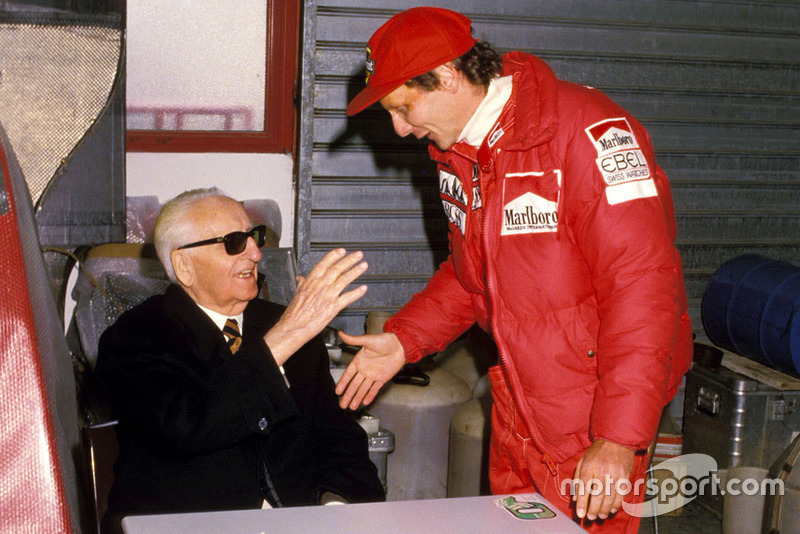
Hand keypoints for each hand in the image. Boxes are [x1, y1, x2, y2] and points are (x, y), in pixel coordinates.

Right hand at [264, 249, 367, 364]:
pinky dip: (357, 293)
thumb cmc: (294, 312)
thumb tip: (301, 278)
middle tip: (358, 255)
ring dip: (355, 272)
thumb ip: (302, 284)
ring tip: (363, 266)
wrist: (294, 327)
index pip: (324, 264)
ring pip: (344, 280)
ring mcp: (328, 296)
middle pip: (337, 269)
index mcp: (311, 281)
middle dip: (349, 260)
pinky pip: (347, 298)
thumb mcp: (297, 293)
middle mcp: (320, 286)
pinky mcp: (333, 307)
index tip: (342, 251)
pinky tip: (363, 288)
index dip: (334, 256)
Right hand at [335, 331, 405, 409]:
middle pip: (354, 385)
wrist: (401, 345)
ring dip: (357, 398)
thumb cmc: (385, 340)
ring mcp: (373, 375)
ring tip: (351, 407)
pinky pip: (375, 389)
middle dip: (348, 395)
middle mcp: (365, 369)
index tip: (337, 392)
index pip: (348, 374)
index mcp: (359, 360)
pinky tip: (365, 402)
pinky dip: (370, 396)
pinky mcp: (382, 378)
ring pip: (363, 389)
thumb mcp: (368, 340)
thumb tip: (341, 333)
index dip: (343, 383)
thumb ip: (354, 340)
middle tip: (342, 405)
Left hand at [572, 439, 634, 521]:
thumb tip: (574, 497)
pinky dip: (617, 504)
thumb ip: (577, 479)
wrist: (615, 440)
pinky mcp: (625, 476)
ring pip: (610, 496)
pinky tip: (611, 509)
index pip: (584, 488)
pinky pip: (621, 494)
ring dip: (605, 509)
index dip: (582, 502)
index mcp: (588, 467)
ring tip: (600, 516)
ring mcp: (614, 474)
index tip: (580, 513)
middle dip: (593, 509)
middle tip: (590, 517)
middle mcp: (601, 471)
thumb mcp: (582, 461)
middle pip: (597, 494)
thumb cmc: (597, 452)